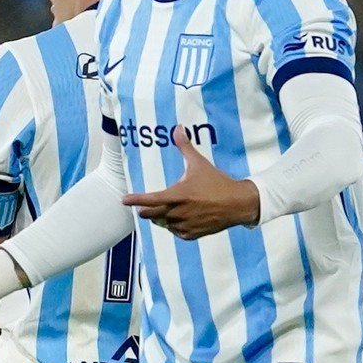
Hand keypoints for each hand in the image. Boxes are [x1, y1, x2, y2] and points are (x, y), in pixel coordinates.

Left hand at [121, 137, 258, 238]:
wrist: (238, 203)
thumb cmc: (217, 182)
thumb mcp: (200, 164)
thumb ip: (185, 148)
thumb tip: (178, 128)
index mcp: (177, 195)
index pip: (149, 200)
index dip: (135, 200)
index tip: (124, 200)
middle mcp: (178, 212)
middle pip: (150, 215)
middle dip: (146, 209)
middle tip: (149, 204)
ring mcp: (184, 225)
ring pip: (162, 223)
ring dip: (162, 217)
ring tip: (172, 208)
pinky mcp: (191, 234)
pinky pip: (174, 231)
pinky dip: (174, 225)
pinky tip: (182, 217)